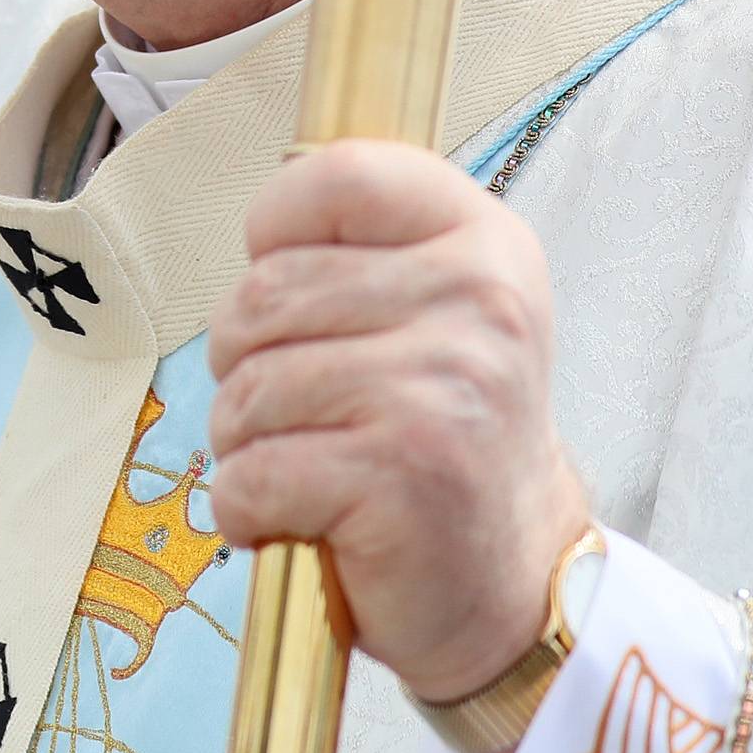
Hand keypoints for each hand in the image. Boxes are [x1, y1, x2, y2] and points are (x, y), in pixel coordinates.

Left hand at [208, 139, 587, 704]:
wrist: (509, 577)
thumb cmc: (442, 431)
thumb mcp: (436, 307)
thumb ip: (360, 247)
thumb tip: (258, 231)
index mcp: (485, 241)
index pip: (339, 175)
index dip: (277, 226)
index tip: (285, 282)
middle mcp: (479, 301)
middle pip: (265, 290)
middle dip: (244, 359)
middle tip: (295, 407)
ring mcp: (444, 386)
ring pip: (249, 385)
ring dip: (243, 440)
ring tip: (301, 463)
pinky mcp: (403, 474)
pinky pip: (253, 473)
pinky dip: (246, 507)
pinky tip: (298, 517)